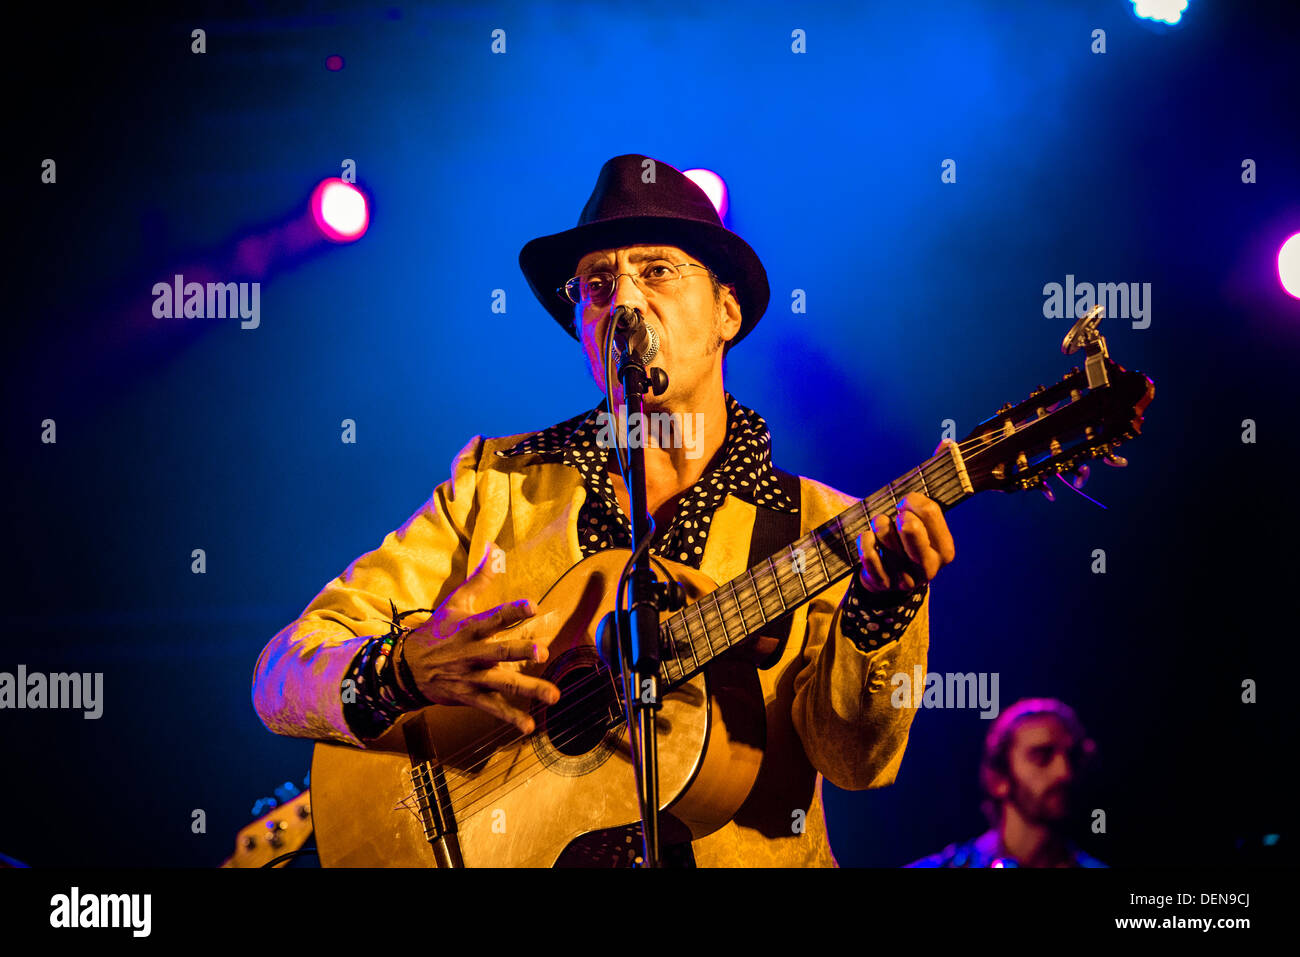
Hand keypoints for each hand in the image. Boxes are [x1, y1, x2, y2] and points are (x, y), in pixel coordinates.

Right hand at [398, 544, 560, 733]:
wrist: (406, 668)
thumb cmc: (437, 631)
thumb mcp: (456, 602)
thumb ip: (480, 577)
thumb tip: (495, 548)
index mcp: (469, 628)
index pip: (492, 617)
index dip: (511, 611)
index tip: (532, 606)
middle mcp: (472, 654)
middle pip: (499, 652)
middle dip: (520, 652)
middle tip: (542, 652)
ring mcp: (471, 677)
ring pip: (502, 684)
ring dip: (528, 689)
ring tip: (554, 696)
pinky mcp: (470, 697)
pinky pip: (492, 708)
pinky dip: (510, 718)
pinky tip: (529, 726)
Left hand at [855, 492, 954, 592]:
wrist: (889, 576)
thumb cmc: (905, 542)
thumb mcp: (920, 525)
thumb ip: (919, 508)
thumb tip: (909, 499)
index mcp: (944, 550)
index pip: (929, 511)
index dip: (912, 501)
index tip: (906, 505)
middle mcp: (929, 568)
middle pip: (910, 526)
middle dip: (899, 516)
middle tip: (897, 520)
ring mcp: (905, 579)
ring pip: (885, 536)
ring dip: (879, 526)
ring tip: (880, 529)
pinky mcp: (883, 583)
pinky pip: (869, 554)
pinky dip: (865, 540)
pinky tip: (869, 539)